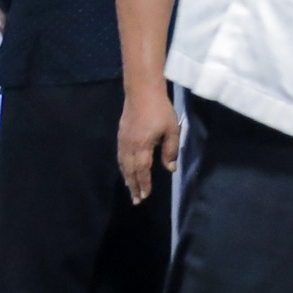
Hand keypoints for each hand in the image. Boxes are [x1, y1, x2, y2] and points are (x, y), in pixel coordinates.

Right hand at [117, 90, 179, 205]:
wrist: (142, 92)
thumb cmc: (160, 110)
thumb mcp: (172, 130)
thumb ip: (171, 150)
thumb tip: (170, 169)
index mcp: (142, 146)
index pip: (142, 170)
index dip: (144, 184)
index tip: (145, 195)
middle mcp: (129, 146)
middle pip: (130, 171)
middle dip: (133, 186)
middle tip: (136, 200)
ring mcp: (122, 141)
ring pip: (123, 165)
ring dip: (127, 178)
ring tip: (131, 189)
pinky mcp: (120, 135)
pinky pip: (120, 157)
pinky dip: (123, 167)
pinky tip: (126, 171)